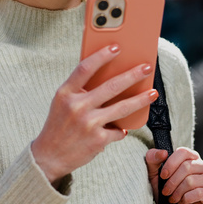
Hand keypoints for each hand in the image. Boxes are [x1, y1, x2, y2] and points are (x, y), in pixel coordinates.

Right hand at [31, 43, 156, 187]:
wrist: (49, 156)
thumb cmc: (59, 125)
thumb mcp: (63, 103)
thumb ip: (80, 90)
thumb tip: (110, 76)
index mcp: (65, 93)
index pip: (85, 68)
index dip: (102, 56)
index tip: (117, 47)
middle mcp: (77, 106)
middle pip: (111, 86)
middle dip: (133, 75)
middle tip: (147, 67)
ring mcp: (88, 123)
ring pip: (122, 108)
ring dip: (141, 99)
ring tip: (153, 93)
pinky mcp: (98, 140)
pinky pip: (118, 131)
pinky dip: (121, 129)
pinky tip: (122, 128)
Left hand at [144, 147, 202, 203]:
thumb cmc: (168, 193)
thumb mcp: (155, 176)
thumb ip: (153, 160)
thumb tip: (162, 152)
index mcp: (192, 158)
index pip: (183, 152)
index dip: (171, 163)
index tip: (163, 176)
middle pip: (186, 167)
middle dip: (172, 182)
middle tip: (165, 192)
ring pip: (191, 181)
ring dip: (178, 192)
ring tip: (172, 199)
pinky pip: (199, 193)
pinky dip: (187, 198)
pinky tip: (184, 201)